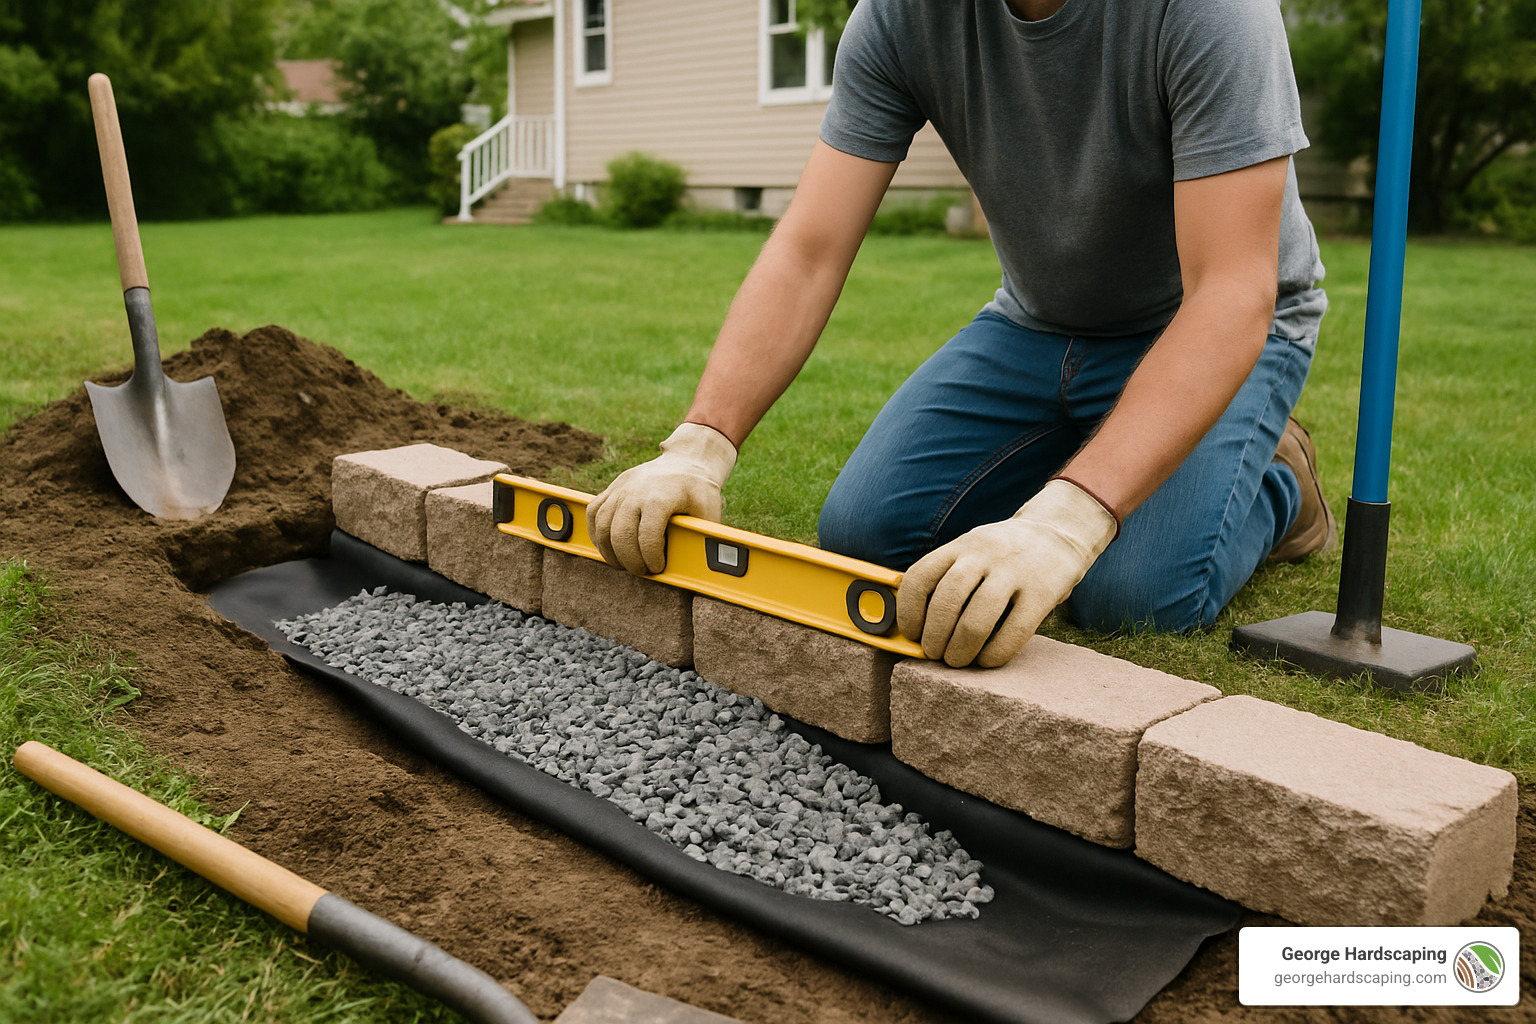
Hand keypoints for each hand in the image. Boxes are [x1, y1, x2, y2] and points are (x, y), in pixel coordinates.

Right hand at [586, 423, 737, 575]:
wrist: (686, 460)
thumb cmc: (698, 489)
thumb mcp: (709, 509)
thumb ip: (703, 536)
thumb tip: (705, 562)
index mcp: (660, 498)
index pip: (646, 537)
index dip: (650, 559)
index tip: (658, 567)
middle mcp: (636, 491)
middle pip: (620, 535)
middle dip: (630, 561)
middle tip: (642, 570)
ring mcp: (621, 488)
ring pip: (602, 526)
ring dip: (610, 552)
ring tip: (624, 564)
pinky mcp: (612, 488)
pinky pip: (594, 513)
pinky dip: (597, 534)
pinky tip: (609, 547)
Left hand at [896, 479, 1117, 667]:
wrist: (1058, 533)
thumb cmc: (1003, 554)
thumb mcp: (972, 549)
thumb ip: (948, 575)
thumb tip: (917, 626)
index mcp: (961, 545)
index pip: (920, 577)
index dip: (908, 611)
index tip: (911, 633)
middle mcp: (984, 555)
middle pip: (946, 601)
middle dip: (934, 636)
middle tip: (934, 653)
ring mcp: (1015, 572)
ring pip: (976, 621)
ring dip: (960, 648)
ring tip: (956, 660)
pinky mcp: (1042, 593)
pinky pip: (1013, 632)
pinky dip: (995, 653)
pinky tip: (987, 660)